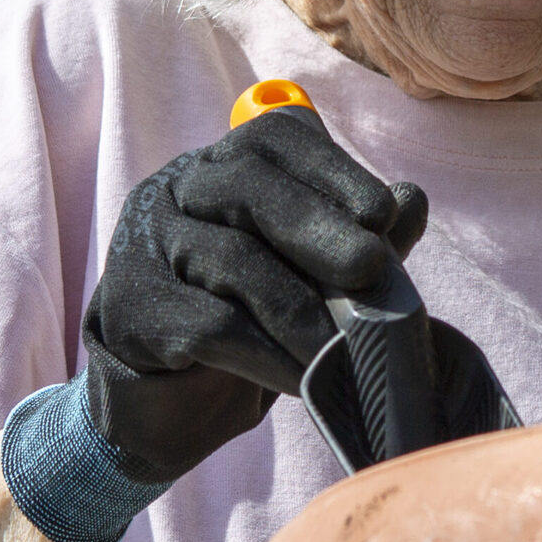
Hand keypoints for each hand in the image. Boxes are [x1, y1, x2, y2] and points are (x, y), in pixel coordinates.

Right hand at [81, 106, 427, 482]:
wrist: (168, 403)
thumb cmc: (249, 320)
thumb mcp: (309, 275)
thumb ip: (356, 237)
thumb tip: (412, 201)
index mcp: (222, 164)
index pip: (275, 138)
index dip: (332, 169)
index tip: (383, 214)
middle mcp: (175, 189)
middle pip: (247, 186)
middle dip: (318, 227)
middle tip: (373, 269)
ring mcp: (144, 245)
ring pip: (230, 260)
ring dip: (300, 309)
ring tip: (346, 348)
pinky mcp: (128, 309)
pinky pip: (206, 324)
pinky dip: (264, 354)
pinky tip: (300, 380)